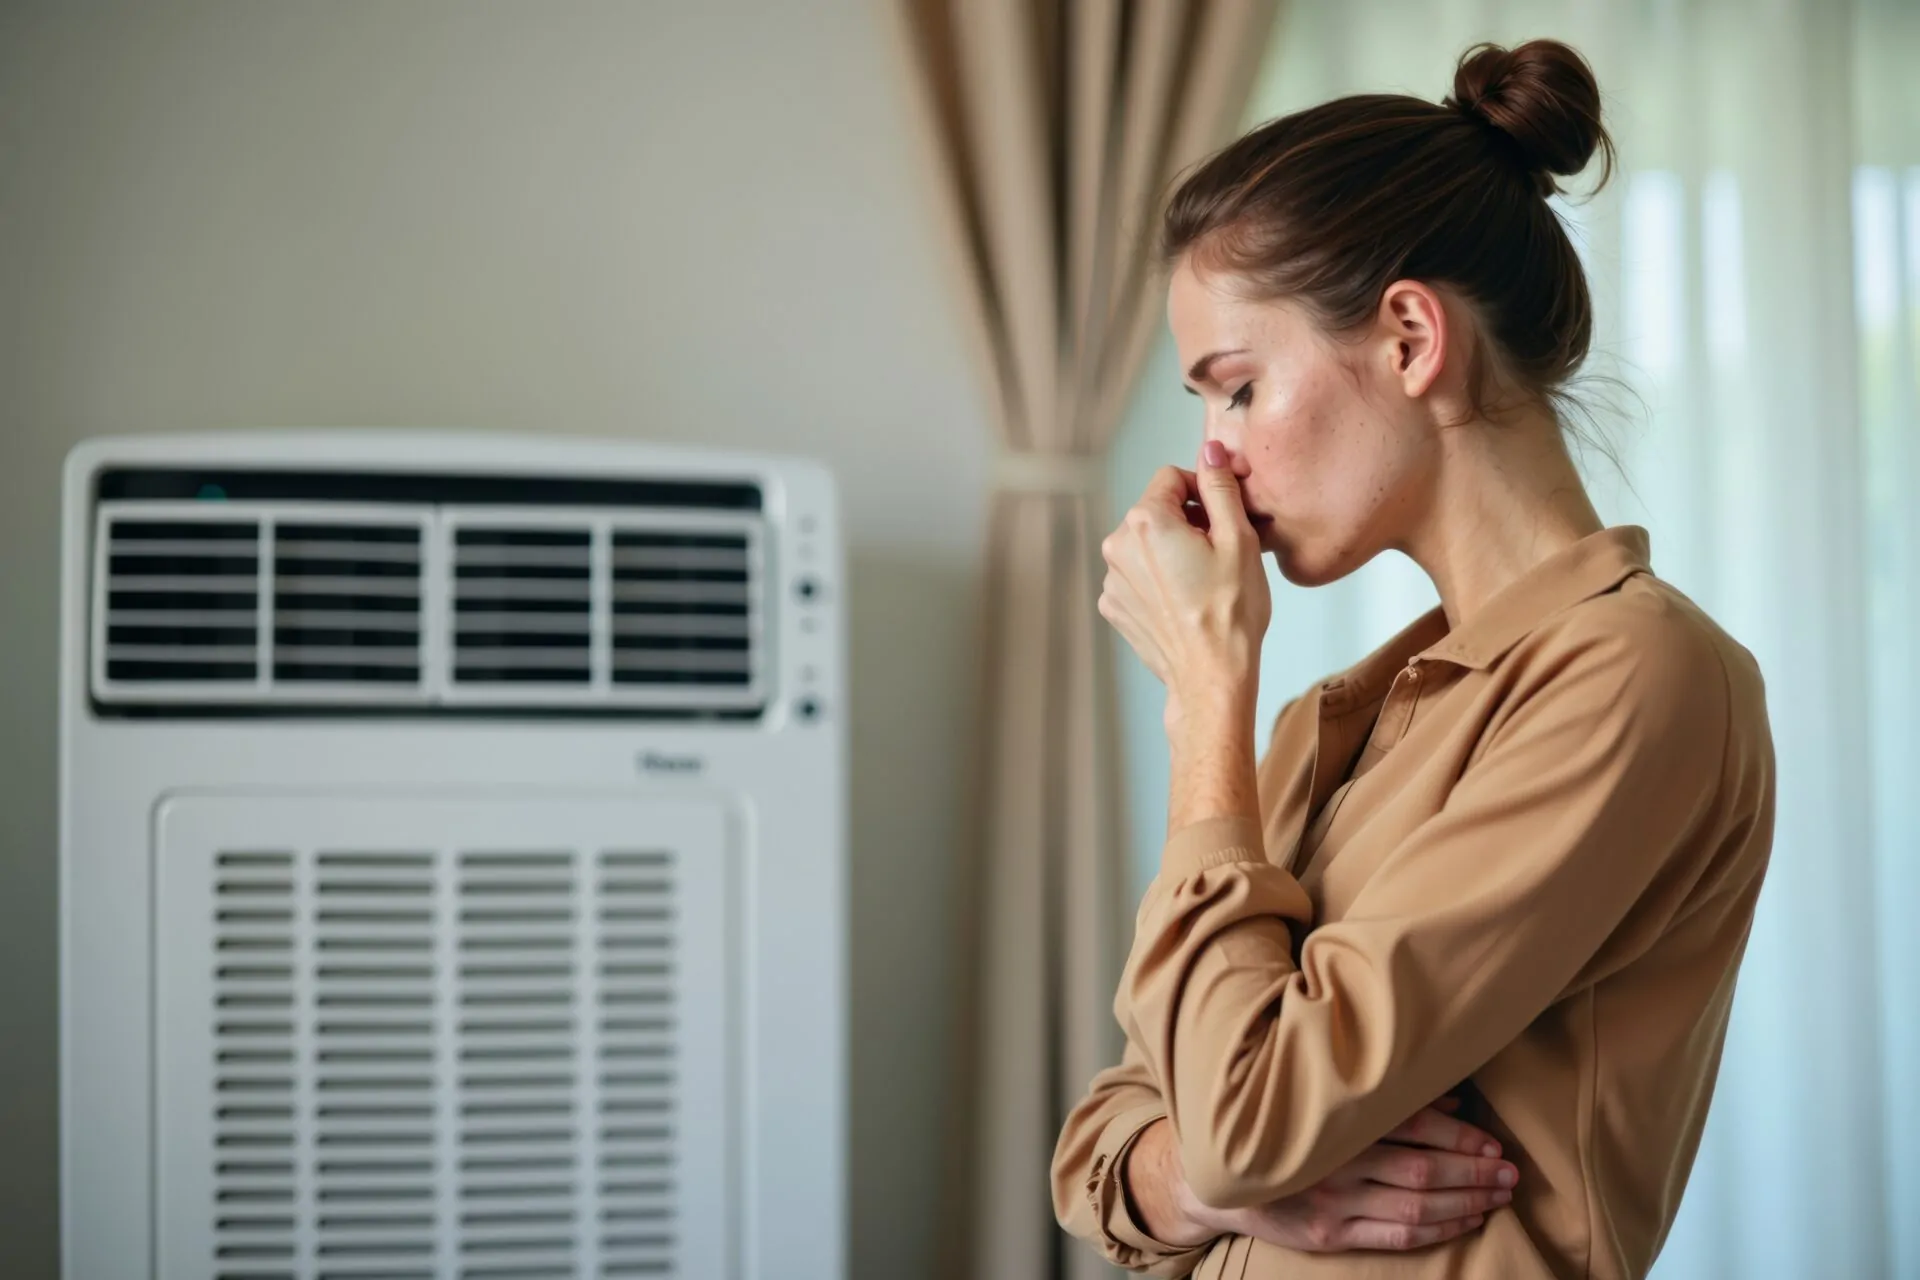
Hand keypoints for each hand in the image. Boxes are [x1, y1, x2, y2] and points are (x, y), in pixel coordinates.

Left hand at [1099, 441, 1271, 712]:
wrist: (1211, 676)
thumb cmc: (1231, 612)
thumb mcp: (1239, 538)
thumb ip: (1220, 486)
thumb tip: (1210, 451)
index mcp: (1146, 521)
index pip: (1172, 477)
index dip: (1203, 491)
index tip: (1224, 516)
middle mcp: (1117, 546)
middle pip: (1156, 510)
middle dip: (1187, 521)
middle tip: (1220, 552)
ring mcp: (1112, 579)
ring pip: (1147, 543)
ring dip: (1173, 550)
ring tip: (1204, 581)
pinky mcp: (1114, 605)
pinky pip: (1138, 574)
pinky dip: (1160, 578)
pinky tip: (1185, 600)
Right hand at [1128, 1099, 1518, 1253]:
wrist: (1221, 1176)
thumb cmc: (1281, 1128)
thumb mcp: (1321, 1103)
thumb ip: (1384, 1099)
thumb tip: (1450, 1094)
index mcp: (1334, 1121)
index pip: (1407, 1126)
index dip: (1454, 1134)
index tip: (1489, 1140)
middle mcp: (1334, 1162)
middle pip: (1420, 1170)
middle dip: (1472, 1171)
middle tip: (1509, 1171)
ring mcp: (1332, 1203)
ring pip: (1415, 1206)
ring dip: (1465, 1201)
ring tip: (1499, 1194)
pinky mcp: (1329, 1234)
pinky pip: (1396, 1235)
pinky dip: (1439, 1228)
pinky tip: (1467, 1219)